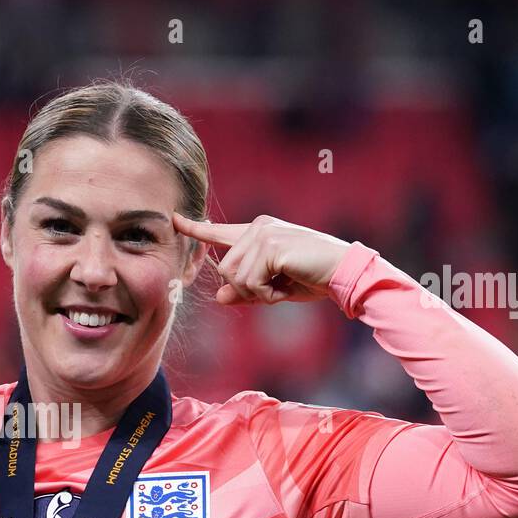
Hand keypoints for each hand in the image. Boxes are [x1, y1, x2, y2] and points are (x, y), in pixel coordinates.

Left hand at [172, 212, 351, 304]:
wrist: (343, 273)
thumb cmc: (311, 278)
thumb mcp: (272, 287)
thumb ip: (245, 290)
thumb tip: (219, 297)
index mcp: (257, 231)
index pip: (219, 231)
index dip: (194, 229)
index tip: (174, 220)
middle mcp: (257, 227)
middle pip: (224, 270)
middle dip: (246, 290)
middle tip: (275, 289)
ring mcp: (263, 234)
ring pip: (235, 278)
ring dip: (258, 293)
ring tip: (283, 286)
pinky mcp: (270, 245)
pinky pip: (251, 282)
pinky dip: (268, 294)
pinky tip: (287, 286)